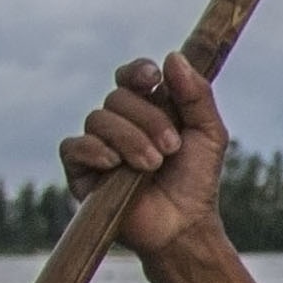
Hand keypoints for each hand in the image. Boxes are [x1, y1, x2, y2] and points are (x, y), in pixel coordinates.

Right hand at [57, 53, 228, 258]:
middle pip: (118, 97)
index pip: (131, 77)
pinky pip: (73, 146)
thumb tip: (173, 57)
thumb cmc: (196, 180)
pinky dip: (94, 149)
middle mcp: (119, 122)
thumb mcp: (209, 134)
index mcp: (148, 108)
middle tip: (170, 148)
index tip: (153, 79)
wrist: (182, 226)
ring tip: (152, 165)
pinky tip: (114, 163)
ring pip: (98, 119)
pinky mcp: (80, 171)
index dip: (138, 72)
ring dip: (129, 139)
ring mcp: (97, 145)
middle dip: (148, 120)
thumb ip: (196, 95)